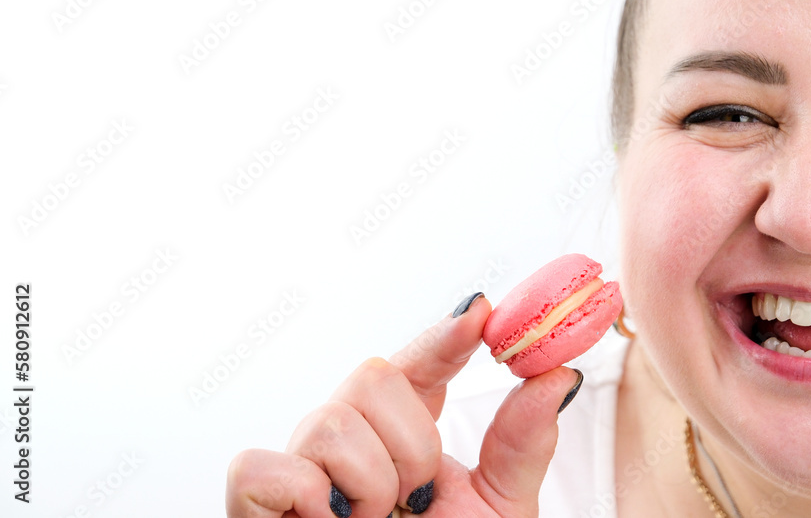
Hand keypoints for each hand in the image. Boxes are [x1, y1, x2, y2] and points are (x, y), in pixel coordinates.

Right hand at [226, 293, 582, 517]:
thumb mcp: (497, 510)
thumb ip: (522, 444)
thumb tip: (559, 375)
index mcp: (403, 434)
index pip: (418, 363)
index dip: (445, 335)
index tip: (481, 313)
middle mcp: (348, 440)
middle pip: (370, 375)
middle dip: (412, 441)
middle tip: (418, 498)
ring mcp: (300, 468)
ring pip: (329, 420)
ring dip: (370, 483)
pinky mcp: (252, 503)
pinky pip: (263, 466)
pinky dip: (305, 498)